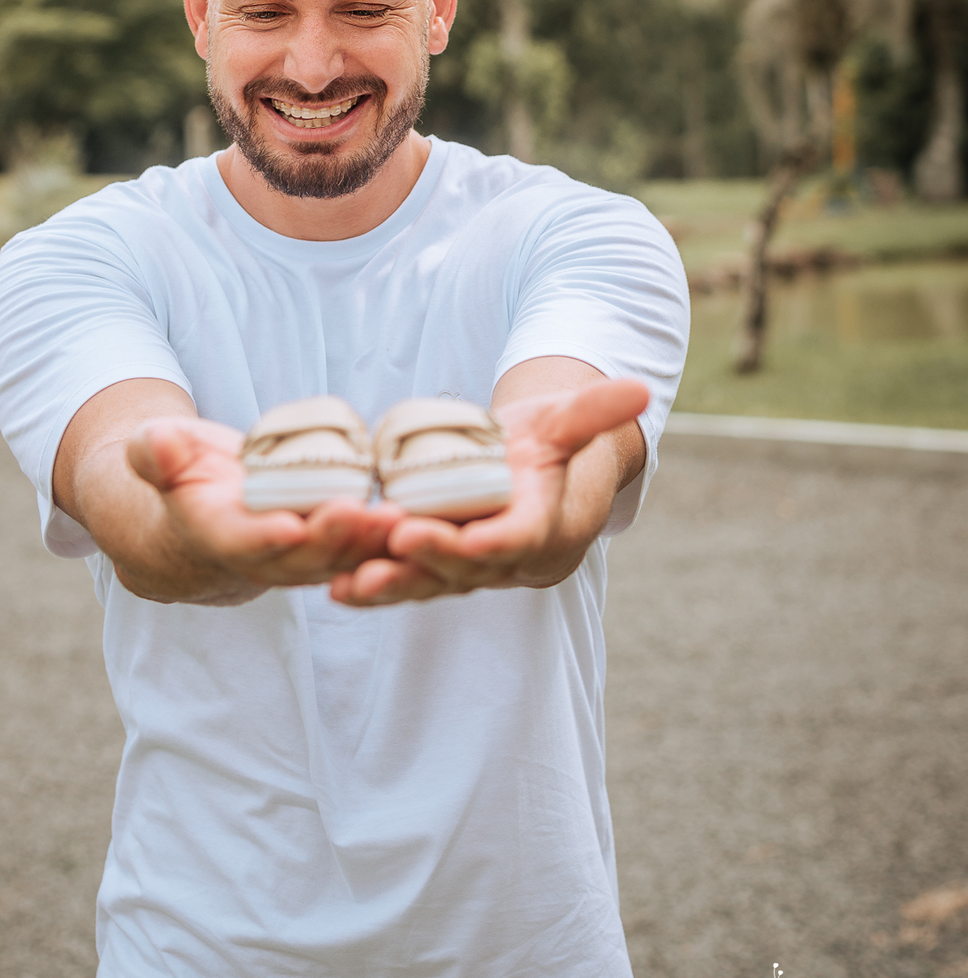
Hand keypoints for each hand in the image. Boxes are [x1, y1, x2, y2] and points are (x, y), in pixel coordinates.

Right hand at [123, 416, 402, 603]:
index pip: (242, 543)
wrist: (205, 509)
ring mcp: (304, 557)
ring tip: (399, 517)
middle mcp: (266, 557)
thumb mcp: (158, 456)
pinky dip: (392, 538)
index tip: (287, 526)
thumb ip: (156, 452)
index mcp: (221, 536)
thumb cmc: (182, 473)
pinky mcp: (335, 545)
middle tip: (361, 514)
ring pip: (342, 557)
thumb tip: (154, 439)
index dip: (264, 537)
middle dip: (332, 539)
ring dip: (371, 543)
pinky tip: (424, 517)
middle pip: (302, 557)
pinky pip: (367, 547)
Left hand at [327, 379, 648, 607]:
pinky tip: (336, 588)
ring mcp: (475, 574)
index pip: (513, 542)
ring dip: (390, 586)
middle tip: (384, 545)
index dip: (479, 543)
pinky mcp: (442, 574)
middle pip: (466, 571)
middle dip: (424, 562)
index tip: (441, 534)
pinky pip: (408, 584)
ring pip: (431, 585)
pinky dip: (374, 589)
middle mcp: (512, 563)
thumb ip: (596, 411)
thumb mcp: (569, 421)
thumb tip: (642, 388)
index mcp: (546, 529)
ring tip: (347, 583)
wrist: (537, 477)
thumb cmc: (551, 445)